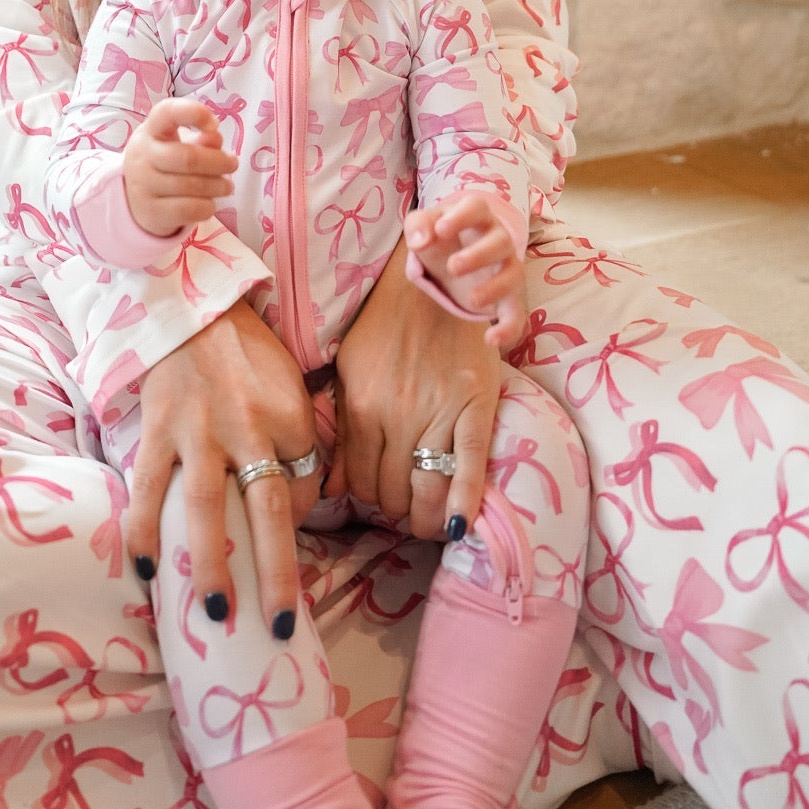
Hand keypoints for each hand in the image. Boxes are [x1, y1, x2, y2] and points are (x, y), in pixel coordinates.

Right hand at [123, 99, 236, 236]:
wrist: (134, 198)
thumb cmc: (165, 162)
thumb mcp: (179, 143)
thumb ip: (201, 138)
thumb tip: (215, 138)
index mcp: (152, 130)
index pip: (167, 112)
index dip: (194, 113)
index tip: (214, 124)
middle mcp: (143, 155)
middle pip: (189, 158)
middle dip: (219, 162)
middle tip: (233, 164)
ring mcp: (143, 185)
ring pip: (192, 186)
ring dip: (218, 186)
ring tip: (226, 186)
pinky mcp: (152, 212)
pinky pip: (189, 210)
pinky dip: (207, 207)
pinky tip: (210, 203)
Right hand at [127, 301, 321, 630]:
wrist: (189, 302)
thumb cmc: (246, 350)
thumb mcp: (291, 386)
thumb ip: (299, 440)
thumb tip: (299, 503)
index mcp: (290, 417)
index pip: (305, 489)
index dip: (299, 525)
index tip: (286, 548)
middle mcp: (249, 428)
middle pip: (269, 514)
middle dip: (275, 575)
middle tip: (278, 627)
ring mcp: (199, 431)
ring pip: (208, 511)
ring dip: (211, 566)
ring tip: (213, 614)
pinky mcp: (158, 429)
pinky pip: (150, 490)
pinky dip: (146, 532)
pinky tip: (146, 570)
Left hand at [325, 251, 501, 540]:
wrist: (432, 283)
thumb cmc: (384, 325)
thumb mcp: (348, 370)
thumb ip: (342, 428)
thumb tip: (334, 487)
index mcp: (362, 406)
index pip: (360, 482)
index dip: (368, 497)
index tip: (377, 495)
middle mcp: (397, 417)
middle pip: (393, 493)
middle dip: (396, 508)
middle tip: (403, 504)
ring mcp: (437, 415)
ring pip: (428, 490)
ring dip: (425, 514)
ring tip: (428, 515)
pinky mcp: (474, 409)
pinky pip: (471, 467)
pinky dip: (465, 503)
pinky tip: (459, 526)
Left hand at [404, 191, 526, 348]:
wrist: (455, 251)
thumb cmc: (440, 233)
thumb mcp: (424, 225)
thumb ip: (418, 225)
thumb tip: (420, 241)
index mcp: (476, 216)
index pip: (477, 208)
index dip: (461, 216)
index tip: (441, 229)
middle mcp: (498, 239)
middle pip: (501, 241)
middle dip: (479, 255)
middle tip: (452, 268)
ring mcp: (506, 267)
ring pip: (515, 274)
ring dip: (496, 288)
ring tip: (471, 301)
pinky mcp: (508, 296)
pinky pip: (517, 312)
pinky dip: (510, 328)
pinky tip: (490, 340)